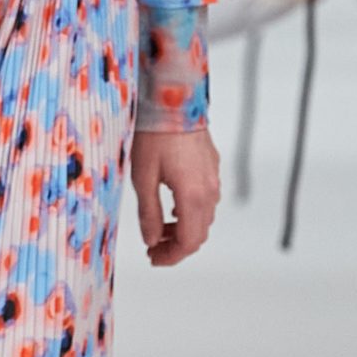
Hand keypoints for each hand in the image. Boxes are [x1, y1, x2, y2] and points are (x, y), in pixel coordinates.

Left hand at [131, 125, 219, 266]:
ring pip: (204, 217)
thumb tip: (151, 240)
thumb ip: (149, 213)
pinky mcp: (212, 165)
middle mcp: (209, 190)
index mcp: (193, 196)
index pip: (189, 241)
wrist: (174, 98)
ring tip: (159, 227)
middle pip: (199, 233)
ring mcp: (213, 177)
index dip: (171, 256)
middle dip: (177, 246)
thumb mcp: (143, 177)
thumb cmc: (155, 134)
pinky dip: (190, 211)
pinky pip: (207, 199)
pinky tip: (172, 205)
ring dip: (183, 228)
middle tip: (153, 248)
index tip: (153, 258)